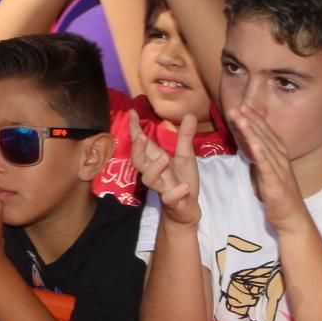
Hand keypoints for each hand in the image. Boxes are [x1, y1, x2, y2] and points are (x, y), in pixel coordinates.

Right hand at [131, 111, 200, 226]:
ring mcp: (161, 187)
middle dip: (137, 149)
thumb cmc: (182, 180)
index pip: (141, 143)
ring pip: (149, 179)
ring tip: (165, 158)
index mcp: (156, 160)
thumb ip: (185, 137)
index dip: (135, 129)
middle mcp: (154, 172)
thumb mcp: (186, 156)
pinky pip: (169, 197)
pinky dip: (175, 192)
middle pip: (138, 161)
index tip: (131, 112)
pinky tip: (183, 187)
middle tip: (141, 137)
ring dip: (155, 168)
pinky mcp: (171, 201)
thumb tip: (189, 114)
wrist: (187, 208)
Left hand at [234, 104, 309, 232]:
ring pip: (264, 146)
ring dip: (252, 131)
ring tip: (241, 117)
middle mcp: (281, 159)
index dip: (255, 119)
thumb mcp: (266, 170)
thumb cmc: (277, 194)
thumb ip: (259, 156)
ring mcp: (279, 170)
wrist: (291, 217)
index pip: (266, 133)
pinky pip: (267, 166)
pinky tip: (253, 143)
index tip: (243, 105)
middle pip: (265, 136)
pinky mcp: (276, 183)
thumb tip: (249, 142)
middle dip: (251, 120)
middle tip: (238, 105)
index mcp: (278, 156)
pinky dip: (261, 153)